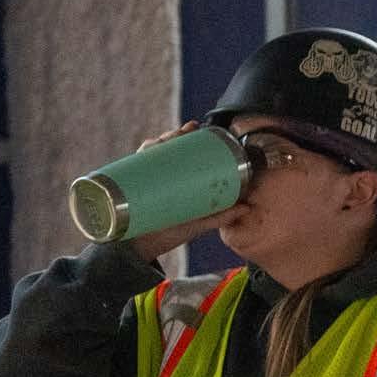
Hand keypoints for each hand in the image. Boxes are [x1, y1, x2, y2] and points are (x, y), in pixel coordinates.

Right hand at [130, 122, 233, 262]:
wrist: (144, 250)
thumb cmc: (169, 234)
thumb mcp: (198, 223)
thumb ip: (220, 216)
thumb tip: (246, 208)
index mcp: (174, 179)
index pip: (177, 151)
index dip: (184, 135)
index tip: (194, 127)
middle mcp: (158, 176)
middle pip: (163, 148)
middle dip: (172, 135)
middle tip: (184, 131)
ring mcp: (143, 181)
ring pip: (149, 154)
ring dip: (158, 141)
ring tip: (169, 139)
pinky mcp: (130, 189)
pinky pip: (132, 167)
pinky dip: (140, 155)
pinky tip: (148, 148)